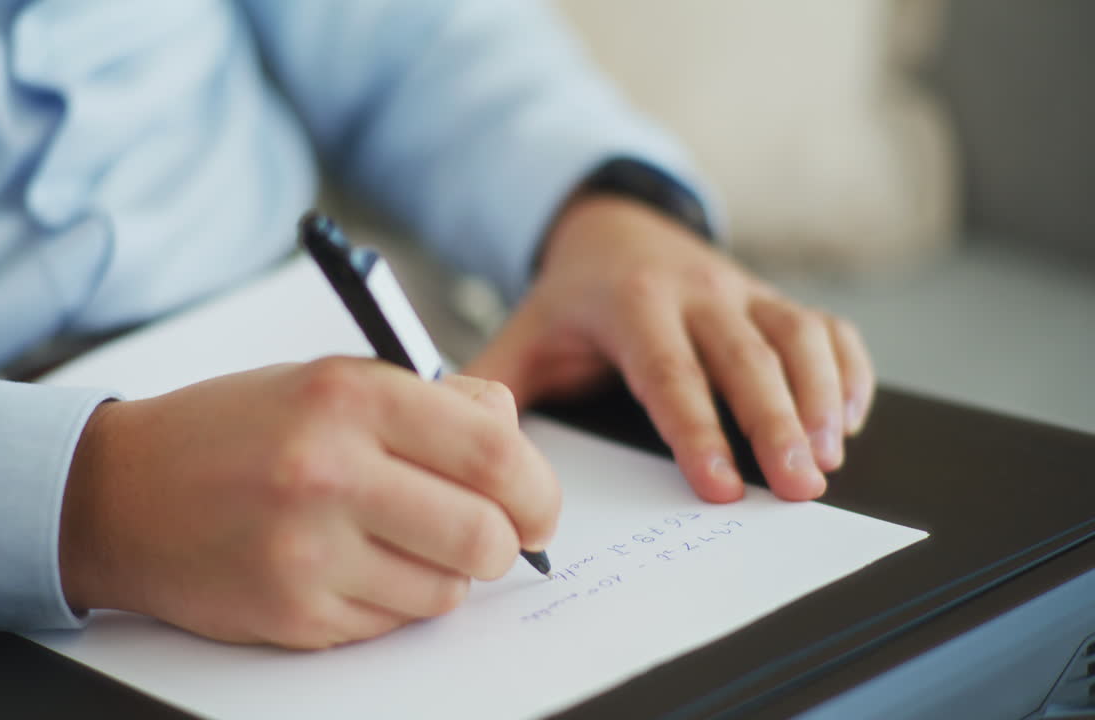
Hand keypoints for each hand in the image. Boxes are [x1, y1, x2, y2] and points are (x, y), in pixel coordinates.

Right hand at [59, 358, 558, 648]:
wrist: (118, 492)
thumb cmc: (234, 430)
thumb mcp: (328, 380)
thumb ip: (430, 401)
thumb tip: (511, 432)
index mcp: (350, 396)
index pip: (494, 449)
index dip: (536, 485)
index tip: (538, 505)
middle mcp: (330, 470)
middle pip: (485, 535)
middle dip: (505, 543)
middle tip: (492, 536)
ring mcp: (308, 550)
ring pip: (446, 590)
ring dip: (447, 574)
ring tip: (404, 543)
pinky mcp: (292, 612)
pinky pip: (392, 623)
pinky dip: (394, 601)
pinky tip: (354, 567)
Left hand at [465, 193, 874, 501]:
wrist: (613, 230)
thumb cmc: (570, 301)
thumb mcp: (522, 335)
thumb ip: (493, 388)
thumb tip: (462, 449)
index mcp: (630, 305)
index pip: (668, 373)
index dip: (696, 431)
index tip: (717, 487)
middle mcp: (695, 292)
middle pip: (746, 359)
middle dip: (777, 424)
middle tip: (800, 487)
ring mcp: (743, 291)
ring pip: (798, 336)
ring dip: (822, 397)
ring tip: (830, 458)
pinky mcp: (774, 298)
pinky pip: (828, 327)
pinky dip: (850, 369)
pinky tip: (851, 417)